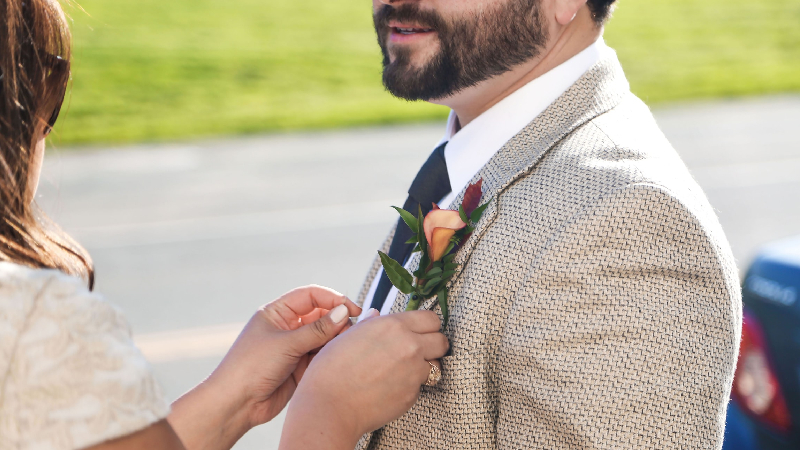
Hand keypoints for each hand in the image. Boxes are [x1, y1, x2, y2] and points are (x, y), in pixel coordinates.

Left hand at [168, 285, 360, 449]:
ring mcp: (294, 347)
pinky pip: (322, 356)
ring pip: (324, 336)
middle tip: (352, 330)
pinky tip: (339, 358)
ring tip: (347, 345)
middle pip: (320, 315)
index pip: (310, 296)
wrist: (236, 404)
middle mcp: (287, 327)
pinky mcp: (301, 367)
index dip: (333, 299)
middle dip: (337, 320)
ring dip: (336, 339)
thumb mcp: (286, 344)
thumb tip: (344, 312)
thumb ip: (318, 329)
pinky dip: (332, 355)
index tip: (352, 308)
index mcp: (277, 313)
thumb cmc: (250, 367)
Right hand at [279, 310, 448, 449]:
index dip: (426, 325)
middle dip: (433, 344)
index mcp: (393, 326)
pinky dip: (410, 385)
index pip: (431, 318)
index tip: (420, 331)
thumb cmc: (331, 371)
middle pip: (442, 340)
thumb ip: (370, 324)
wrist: (329, 406)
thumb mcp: (348, 336)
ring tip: (402, 370)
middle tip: (418, 350)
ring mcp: (413, 372)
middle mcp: (409, 346)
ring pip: (434, 365)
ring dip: (424, 366)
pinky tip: (390, 386)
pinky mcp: (412, 394)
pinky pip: (420, 385)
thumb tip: (376, 316)